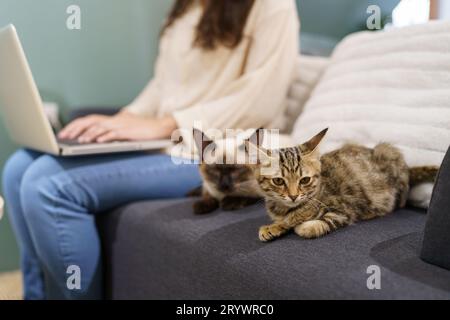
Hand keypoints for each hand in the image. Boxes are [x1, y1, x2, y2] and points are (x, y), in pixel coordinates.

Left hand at [58, 112, 176, 142]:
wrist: (162, 128)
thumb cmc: (145, 131)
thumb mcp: (126, 131)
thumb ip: (113, 133)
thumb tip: (98, 139)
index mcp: (113, 120)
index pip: (89, 120)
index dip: (75, 126)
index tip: (64, 133)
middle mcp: (115, 120)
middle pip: (90, 121)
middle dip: (76, 128)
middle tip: (64, 137)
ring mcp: (122, 125)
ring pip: (100, 127)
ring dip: (88, 134)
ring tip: (78, 141)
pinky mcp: (129, 132)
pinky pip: (114, 134)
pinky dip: (104, 137)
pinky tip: (97, 142)